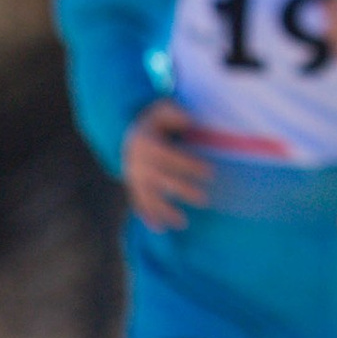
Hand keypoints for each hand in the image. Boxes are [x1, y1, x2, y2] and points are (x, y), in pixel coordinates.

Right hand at [121, 101, 212, 230]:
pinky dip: (148, 216)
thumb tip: (189, 120)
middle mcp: (136, 163)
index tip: (209, 171)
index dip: (187, 165)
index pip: (168, 157)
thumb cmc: (153, 121)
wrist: (127, 134)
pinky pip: (139, 203)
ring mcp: (133, 177)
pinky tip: (160, 228)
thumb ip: (174, 113)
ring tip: (182, 222)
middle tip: (204, 199)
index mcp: (145, 143)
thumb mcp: (161, 109)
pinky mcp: (134, 187)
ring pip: (148, 196)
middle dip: (181, 190)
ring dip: (164, 210)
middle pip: (160, 180)